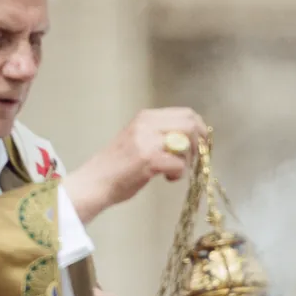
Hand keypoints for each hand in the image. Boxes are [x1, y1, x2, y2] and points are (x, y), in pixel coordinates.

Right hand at [64, 107, 207, 222]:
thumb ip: (160, 133)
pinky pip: (180, 164)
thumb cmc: (118, 166)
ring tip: (172, 171)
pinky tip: (166, 178)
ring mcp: (147, 140)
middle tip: (192, 160)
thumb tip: (192, 137)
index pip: (186, 113)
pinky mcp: (148, 159)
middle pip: (190, 124)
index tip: (200, 144)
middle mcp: (146, 123)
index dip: (199, 129)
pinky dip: (178, 174)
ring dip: (187, 161)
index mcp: (145, 116)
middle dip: (199, 143)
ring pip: (187, 143)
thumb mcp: (138, 138)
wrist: (95, 182)